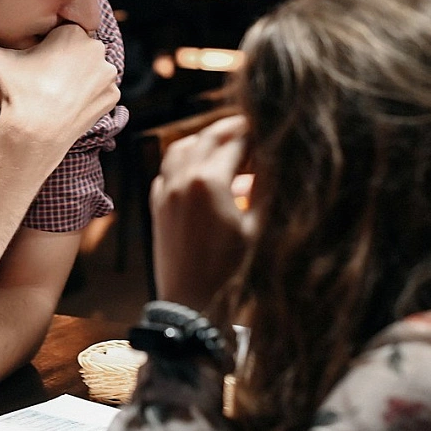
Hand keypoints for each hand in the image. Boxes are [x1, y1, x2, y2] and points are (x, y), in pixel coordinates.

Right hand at [0, 10, 118, 153]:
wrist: (34, 133)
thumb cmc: (14, 92)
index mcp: (73, 33)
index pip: (63, 32)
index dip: (49, 47)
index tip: (37, 61)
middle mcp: (97, 50)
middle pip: (80, 50)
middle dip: (66, 61)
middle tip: (44, 78)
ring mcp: (107, 75)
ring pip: (92, 70)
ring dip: (80, 78)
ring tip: (56, 92)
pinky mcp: (111, 98)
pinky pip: (102, 92)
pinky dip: (89, 97)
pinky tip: (69, 103)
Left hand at [150, 115, 252, 311]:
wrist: (190, 300)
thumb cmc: (229, 269)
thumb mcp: (254, 227)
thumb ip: (263, 188)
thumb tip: (274, 160)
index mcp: (209, 182)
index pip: (234, 140)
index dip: (254, 132)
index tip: (268, 130)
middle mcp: (182, 179)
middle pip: (207, 137)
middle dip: (231, 130)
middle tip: (252, 132)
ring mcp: (165, 190)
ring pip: (182, 148)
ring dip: (204, 141)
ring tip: (227, 148)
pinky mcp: (156, 204)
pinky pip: (168, 169)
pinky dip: (185, 161)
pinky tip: (203, 172)